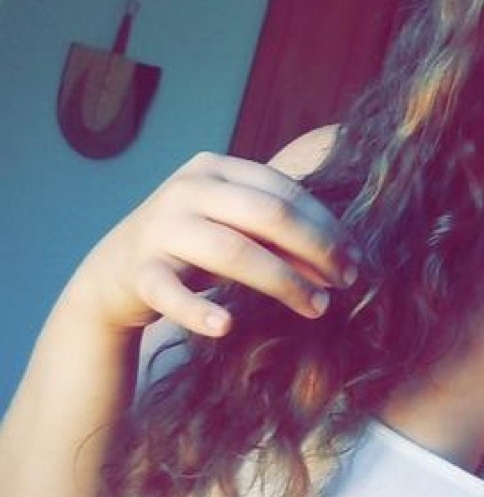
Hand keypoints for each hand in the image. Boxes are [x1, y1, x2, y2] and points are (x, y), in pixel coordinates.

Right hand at [69, 151, 351, 336]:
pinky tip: (224, 327)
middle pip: (267, 215)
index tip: (357, 259)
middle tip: (346, 282)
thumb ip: (279, 233)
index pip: (285, 192)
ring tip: (317, 307)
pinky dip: (197, 311)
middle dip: (316, 249)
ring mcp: (161, 228)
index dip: (327, 226)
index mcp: (216, 169)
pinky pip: (171, 292)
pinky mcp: (140, 272)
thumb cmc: (192, 247)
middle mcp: (187, 189)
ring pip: (232, 251)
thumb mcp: (235, 227)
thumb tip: (345, 258)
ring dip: (282, 281)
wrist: (114, 272)